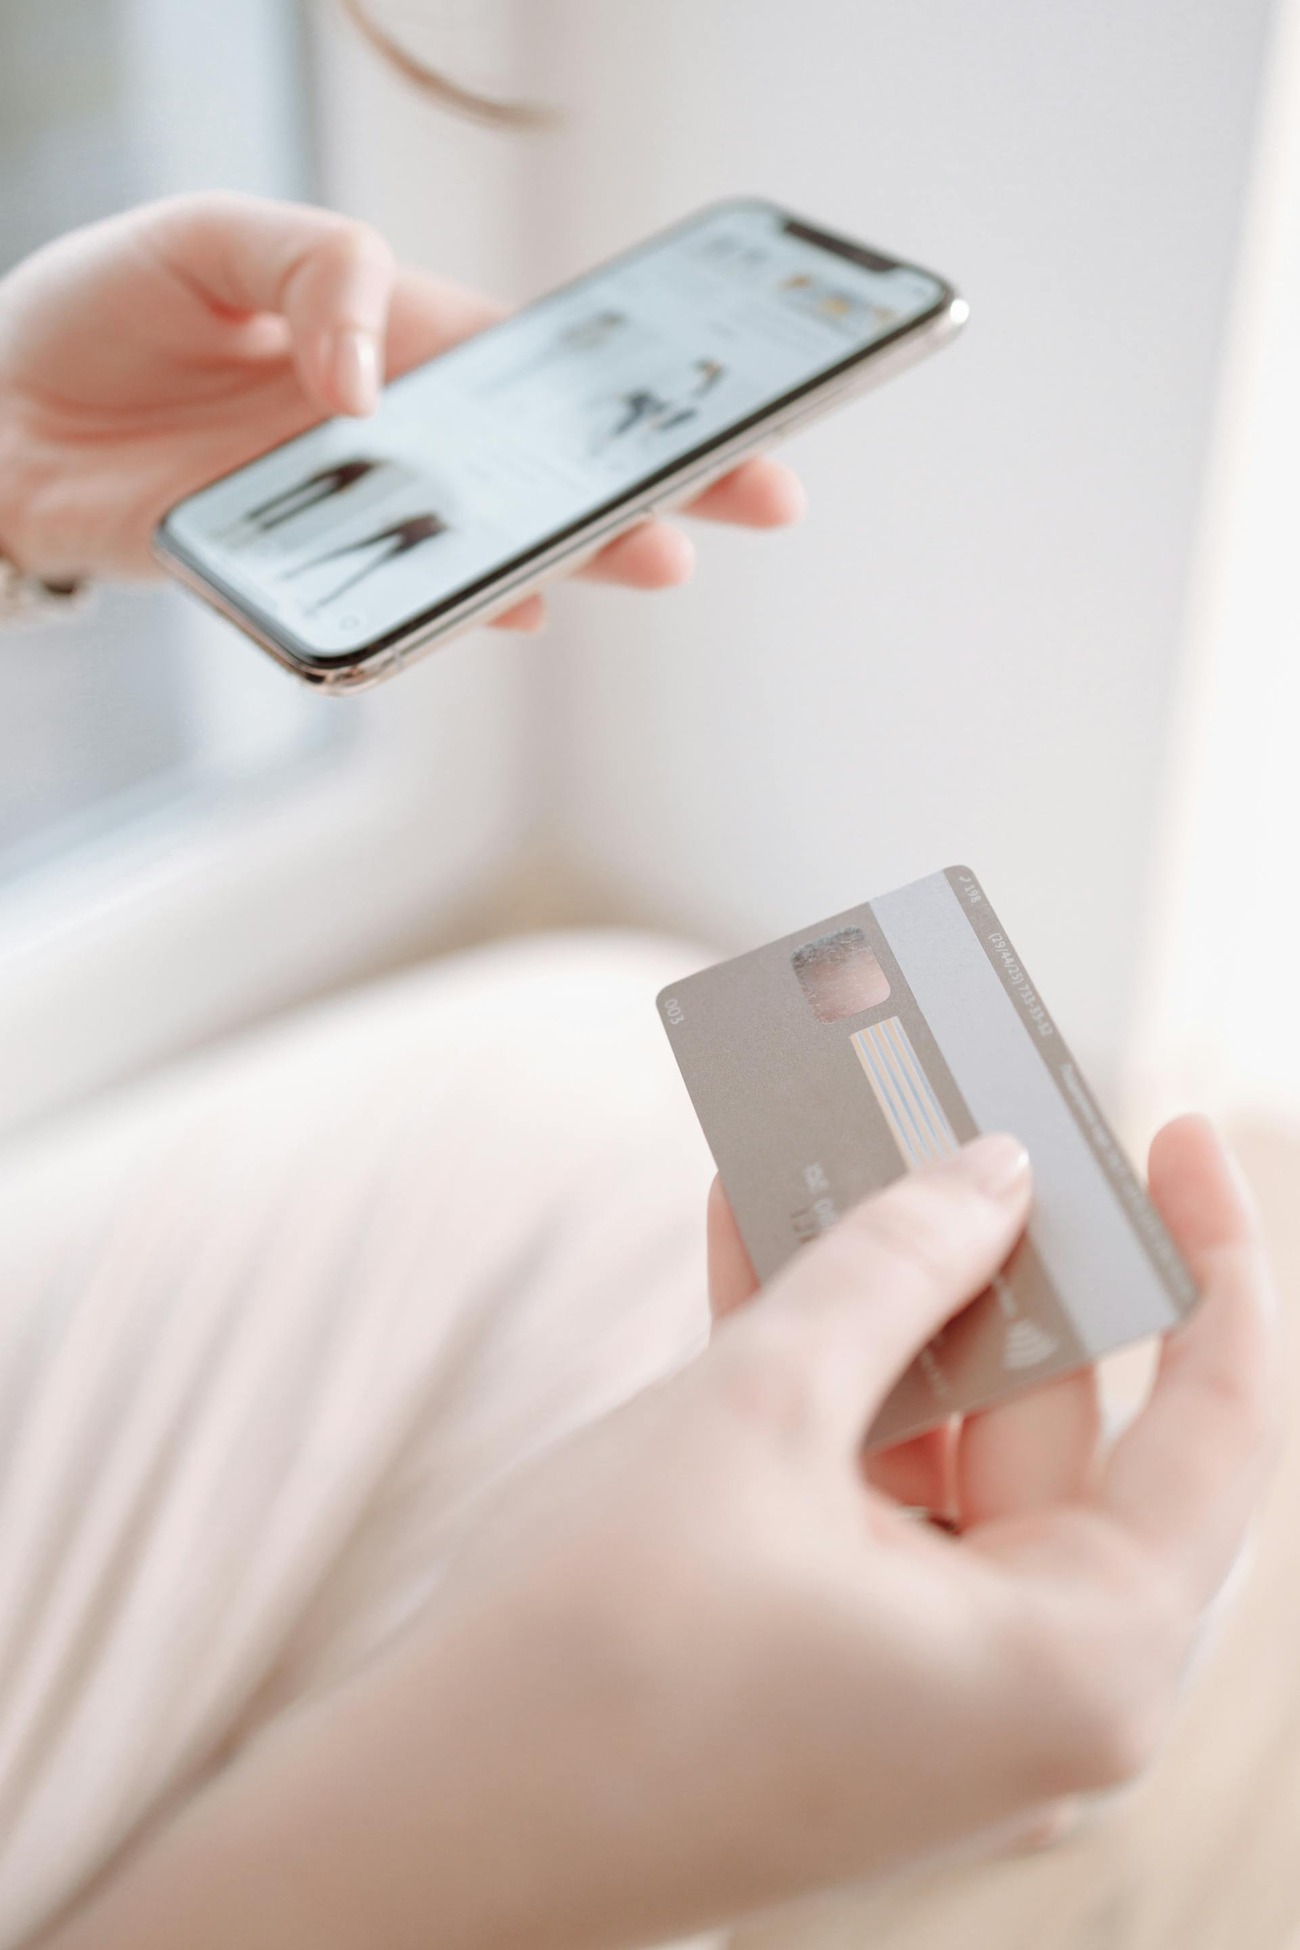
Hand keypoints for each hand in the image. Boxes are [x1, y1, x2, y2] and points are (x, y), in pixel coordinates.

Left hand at [0, 193, 803, 620]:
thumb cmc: (105, 309)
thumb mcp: (215, 236)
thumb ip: (321, 271)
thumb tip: (374, 386)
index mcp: (399, 344)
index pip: (543, 370)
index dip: (642, 386)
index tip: (742, 400)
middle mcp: (394, 441)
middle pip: (549, 470)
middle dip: (658, 482)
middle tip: (760, 499)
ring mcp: (353, 518)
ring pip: (489, 544)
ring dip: (578, 552)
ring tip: (657, 558)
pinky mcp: (296, 581)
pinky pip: (391, 604)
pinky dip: (449, 609)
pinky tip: (513, 602)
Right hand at [40, 1118, 1273, 1949]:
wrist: (417, 1833)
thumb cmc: (593, 1650)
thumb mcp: (756, 1410)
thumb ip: (891, 1269)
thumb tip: (989, 1173)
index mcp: (1077, 1665)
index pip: (1221, 1427)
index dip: (1212, 1258)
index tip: (1172, 1134)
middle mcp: (1035, 1698)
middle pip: (1062, 1424)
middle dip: (989, 1260)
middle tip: (954, 1125)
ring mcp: (937, 1693)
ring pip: (948, 1448)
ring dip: (878, 1305)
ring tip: (829, 1151)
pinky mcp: (848, 1677)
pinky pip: (871, 1497)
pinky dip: (822, 1388)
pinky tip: (749, 1246)